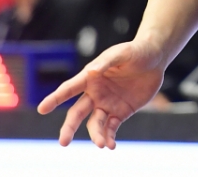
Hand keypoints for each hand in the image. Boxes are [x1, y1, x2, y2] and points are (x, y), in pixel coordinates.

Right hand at [37, 39, 166, 148]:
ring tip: (101, 144)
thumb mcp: (122, 53)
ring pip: (95, 124)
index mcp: (90, 77)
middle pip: (77, 113)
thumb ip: (107, 62)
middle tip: (63, 142)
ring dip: (96, 135)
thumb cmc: (135, 51)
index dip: (55, 98)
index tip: (42, 109)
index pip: (69, 89)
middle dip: (69, 127)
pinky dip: (109, 138)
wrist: (156, 59)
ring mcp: (107, 104)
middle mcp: (95, 93)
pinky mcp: (120, 112)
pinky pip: (111, 128)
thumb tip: (91, 71)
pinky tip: (110, 145)